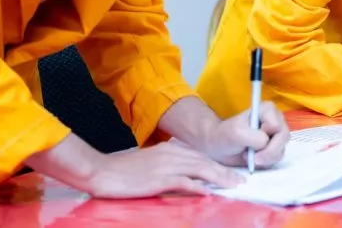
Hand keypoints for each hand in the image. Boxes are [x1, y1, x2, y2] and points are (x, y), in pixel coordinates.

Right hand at [88, 140, 242, 198]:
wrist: (101, 171)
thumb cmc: (121, 169)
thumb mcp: (149, 161)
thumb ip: (166, 164)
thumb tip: (182, 174)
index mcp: (169, 149)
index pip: (199, 155)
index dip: (216, 164)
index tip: (229, 172)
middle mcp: (170, 154)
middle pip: (204, 162)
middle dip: (224, 171)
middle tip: (239, 180)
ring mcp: (165, 166)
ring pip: (199, 169)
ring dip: (218, 178)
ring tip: (232, 185)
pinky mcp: (158, 179)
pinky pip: (182, 182)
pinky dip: (197, 186)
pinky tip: (208, 192)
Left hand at [199, 101, 289, 167]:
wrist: (218, 149)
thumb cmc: (225, 136)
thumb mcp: (237, 133)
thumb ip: (254, 137)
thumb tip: (266, 144)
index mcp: (268, 110)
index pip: (276, 126)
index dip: (265, 136)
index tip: (250, 139)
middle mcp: (276, 119)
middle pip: (283, 138)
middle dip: (267, 151)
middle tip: (252, 156)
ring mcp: (276, 135)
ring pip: (281, 149)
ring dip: (266, 158)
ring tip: (250, 157)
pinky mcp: (275, 148)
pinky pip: (278, 158)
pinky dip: (266, 162)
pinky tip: (254, 160)